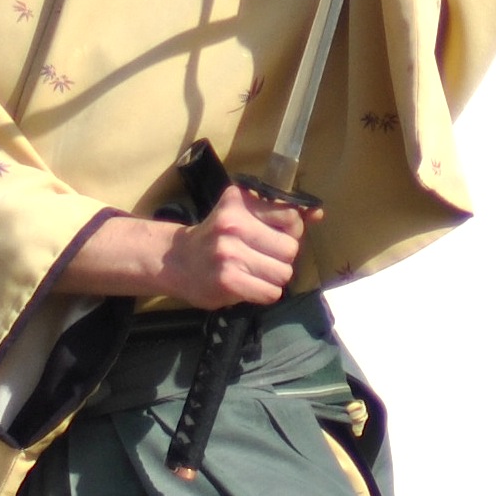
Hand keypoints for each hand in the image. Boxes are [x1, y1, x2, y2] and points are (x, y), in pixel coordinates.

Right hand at [157, 184, 313, 307]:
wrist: (177, 261)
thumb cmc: (218, 235)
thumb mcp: (244, 213)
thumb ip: (282, 212)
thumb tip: (318, 214)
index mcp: (241, 202)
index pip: (291, 217)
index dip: (293, 231)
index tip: (280, 236)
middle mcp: (234, 224)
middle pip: (290, 248)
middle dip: (283, 257)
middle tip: (266, 257)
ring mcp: (229, 254)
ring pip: (283, 273)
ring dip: (275, 277)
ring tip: (256, 272)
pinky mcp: (227, 281)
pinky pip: (270, 292)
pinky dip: (265, 292)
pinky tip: (250, 285)